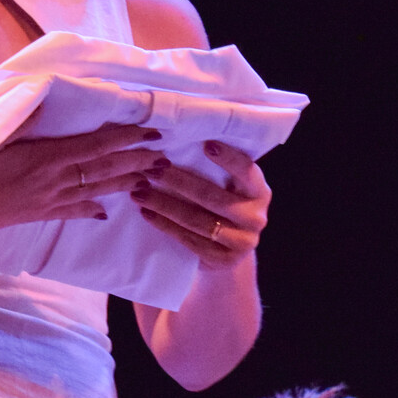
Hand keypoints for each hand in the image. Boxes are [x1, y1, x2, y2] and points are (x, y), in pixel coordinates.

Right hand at [0, 123, 166, 239]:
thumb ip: (25, 121)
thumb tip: (48, 102)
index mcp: (47, 157)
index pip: (96, 146)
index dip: (125, 139)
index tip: (150, 131)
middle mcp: (56, 180)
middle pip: (105, 169)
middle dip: (136, 161)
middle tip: (163, 155)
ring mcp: (51, 200)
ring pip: (97, 190)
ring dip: (125, 184)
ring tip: (150, 177)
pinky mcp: (41, 214)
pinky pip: (73, 211)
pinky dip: (91, 210)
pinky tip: (105, 212)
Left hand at [130, 140, 269, 269]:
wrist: (225, 252)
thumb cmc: (218, 207)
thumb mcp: (225, 188)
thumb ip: (213, 170)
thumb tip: (176, 137)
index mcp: (259, 192)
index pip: (247, 171)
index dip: (228, 158)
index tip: (205, 144)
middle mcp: (256, 217)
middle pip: (213, 197)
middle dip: (178, 182)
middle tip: (150, 169)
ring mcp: (243, 241)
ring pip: (197, 220)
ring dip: (164, 204)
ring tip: (138, 192)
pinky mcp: (223, 260)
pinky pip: (189, 240)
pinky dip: (164, 224)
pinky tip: (146, 212)